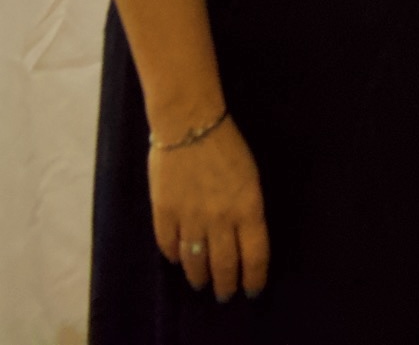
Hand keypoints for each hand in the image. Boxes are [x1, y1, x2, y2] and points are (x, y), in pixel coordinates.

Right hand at [148, 114, 268, 301]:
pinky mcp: (164, 211)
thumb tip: (242, 236)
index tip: (252, 290)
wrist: (189, 123)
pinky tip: (177, 259)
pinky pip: (168, 244)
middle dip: (225, 285)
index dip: (254, 278)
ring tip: (201, 283)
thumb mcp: (251, 177)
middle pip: (224, 265)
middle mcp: (220, 219)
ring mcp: (190, 217)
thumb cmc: (227, 145)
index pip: (254, 256)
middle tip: (224, 294)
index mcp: (248, 208)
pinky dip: (173, 255)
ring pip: (195, 261)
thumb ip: (247, 209)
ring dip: (199, 276)